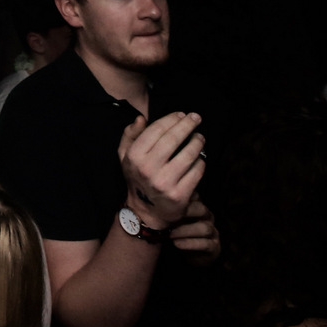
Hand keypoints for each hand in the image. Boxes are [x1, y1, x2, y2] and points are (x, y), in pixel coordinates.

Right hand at [118, 111, 205, 229]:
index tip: (181, 114)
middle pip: (173, 139)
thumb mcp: (125, 156)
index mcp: (134, 157)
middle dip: (187, 125)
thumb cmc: (138, 178)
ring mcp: (164, 183)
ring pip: (188, 154)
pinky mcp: (180, 195)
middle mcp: (148, 169)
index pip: (156, 130)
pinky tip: (200, 158)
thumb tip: (141, 118)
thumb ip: (130, 135)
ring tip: (200, 138)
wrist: (146, 212)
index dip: (171, 119)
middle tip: (196, 118)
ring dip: (197, 142)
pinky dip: (201, 161)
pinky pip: (197, 171)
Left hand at [168, 195, 219, 264]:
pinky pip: (206, 244)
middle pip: (201, 209)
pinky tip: (177, 244)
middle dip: (184, 213)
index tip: (163, 202)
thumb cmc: (177, 231)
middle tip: (167, 218)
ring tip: (170, 234)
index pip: (194, 196)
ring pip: (204, 228)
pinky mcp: (214, 247)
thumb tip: (151, 199)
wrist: (188, 253)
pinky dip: (190, 243)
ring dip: (185, 231)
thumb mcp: (171, 218)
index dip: (180, 199)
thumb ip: (166, 208)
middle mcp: (207, 217)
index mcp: (197, 205)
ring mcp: (213, 232)